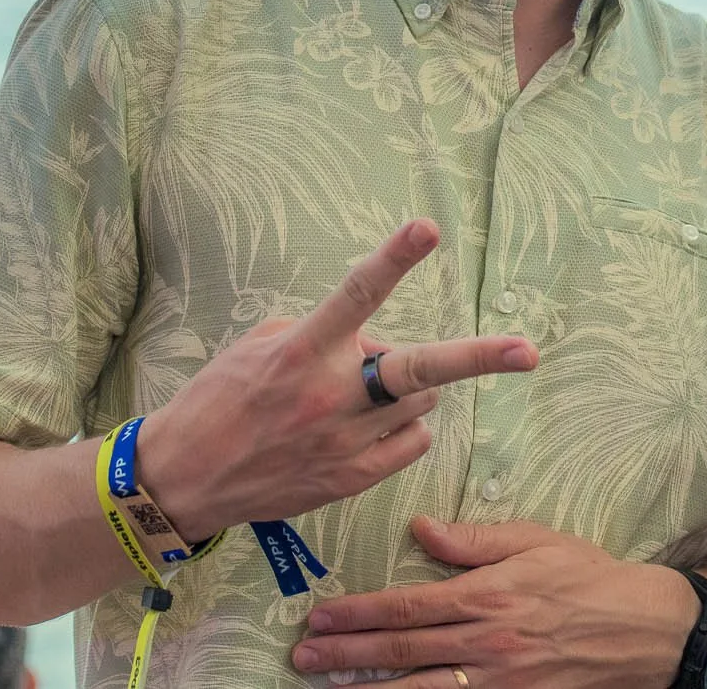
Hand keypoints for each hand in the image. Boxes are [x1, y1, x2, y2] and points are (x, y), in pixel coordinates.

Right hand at [138, 220, 538, 540]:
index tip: (427, 227)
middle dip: (478, 358)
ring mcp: (345, 441)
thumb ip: (324, 332)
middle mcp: (330, 395)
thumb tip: (376, 341)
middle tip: (526, 352)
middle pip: (419, 369)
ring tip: (363, 394)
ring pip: (420, 400)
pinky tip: (369, 426)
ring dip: (408, 388)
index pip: (357, 293)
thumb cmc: (221, 400)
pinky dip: (403, 427)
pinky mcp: (351, 478)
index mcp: (302, 351)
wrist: (181, 479)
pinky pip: (412, 441)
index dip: (394, 258)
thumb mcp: (261, 346)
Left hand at [291, 517, 699, 688]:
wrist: (645, 629)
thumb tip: (421, 529)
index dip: (359, 613)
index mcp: (488, 595)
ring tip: (326, 687)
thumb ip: (474, 540)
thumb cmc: (588, 578)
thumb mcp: (536, 541)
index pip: (408, 605)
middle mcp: (486, 642)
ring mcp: (498, 681)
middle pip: (401, 649)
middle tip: (304, 657)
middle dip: (346, 654)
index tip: (322, 616)